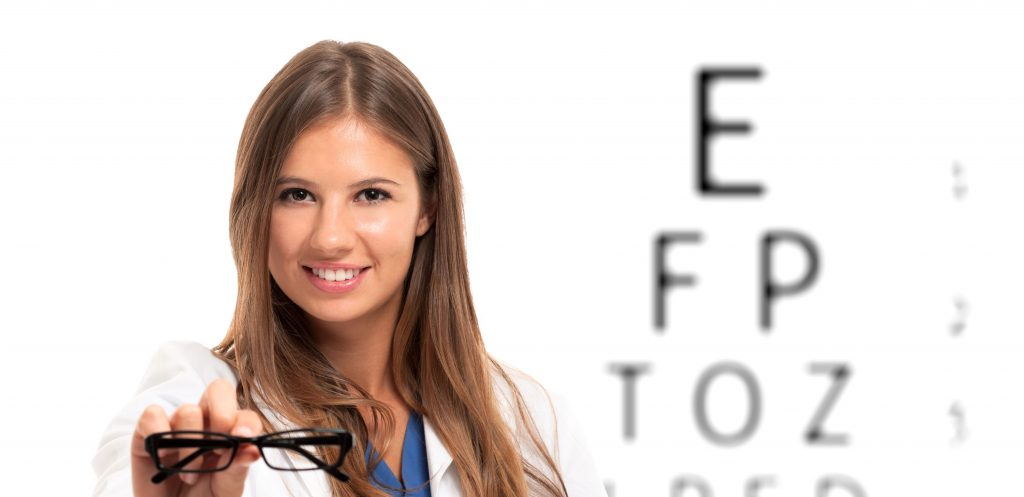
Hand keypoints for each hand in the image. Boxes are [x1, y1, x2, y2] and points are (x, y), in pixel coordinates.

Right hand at [130, 378, 263, 496]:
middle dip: (223, 415)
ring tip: (189, 476)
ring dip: (190, 446)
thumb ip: (237, 469)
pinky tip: (163, 457)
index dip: (246, 423)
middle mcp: (205, 423)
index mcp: (230, 433)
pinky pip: (152, 415)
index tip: (243, 440)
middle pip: (218, 390)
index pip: (245, 414)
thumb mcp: (225, 490)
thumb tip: (253, 450)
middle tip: (219, 448)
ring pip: (187, 410)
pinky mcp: (147, 433)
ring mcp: (176, 425)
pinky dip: (158, 434)